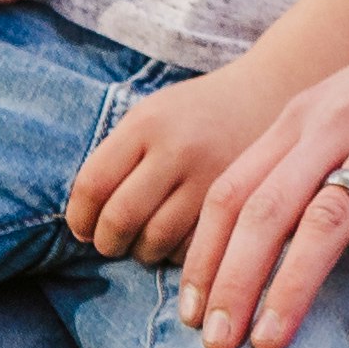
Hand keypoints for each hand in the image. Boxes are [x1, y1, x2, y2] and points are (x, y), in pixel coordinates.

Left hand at [67, 65, 274, 260]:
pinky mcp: (240, 201)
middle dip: (107, 242)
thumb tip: (84, 225)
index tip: (82, 228)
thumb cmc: (196, 112)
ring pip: (157, 239)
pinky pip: (195, 246)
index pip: (93, 184)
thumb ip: (115, 159)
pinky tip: (178, 240)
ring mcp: (211, 177)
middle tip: (110, 243)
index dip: (79, 217)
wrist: (269, 94)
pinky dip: (178, 253)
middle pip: (121, 218)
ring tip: (143, 244)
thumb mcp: (151, 115)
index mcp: (147, 124)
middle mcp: (178, 149)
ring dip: (141, 252)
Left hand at [178, 0, 348, 347]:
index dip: (204, 255)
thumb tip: (261, 234)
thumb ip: (308, 157)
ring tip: (269, 344)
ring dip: (289, 289)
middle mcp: (337, 124)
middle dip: (231, 282)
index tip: (189, 312)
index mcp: (305, 117)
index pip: (231, 191)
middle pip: (263, 211)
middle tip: (213, 343)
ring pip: (323, 222)